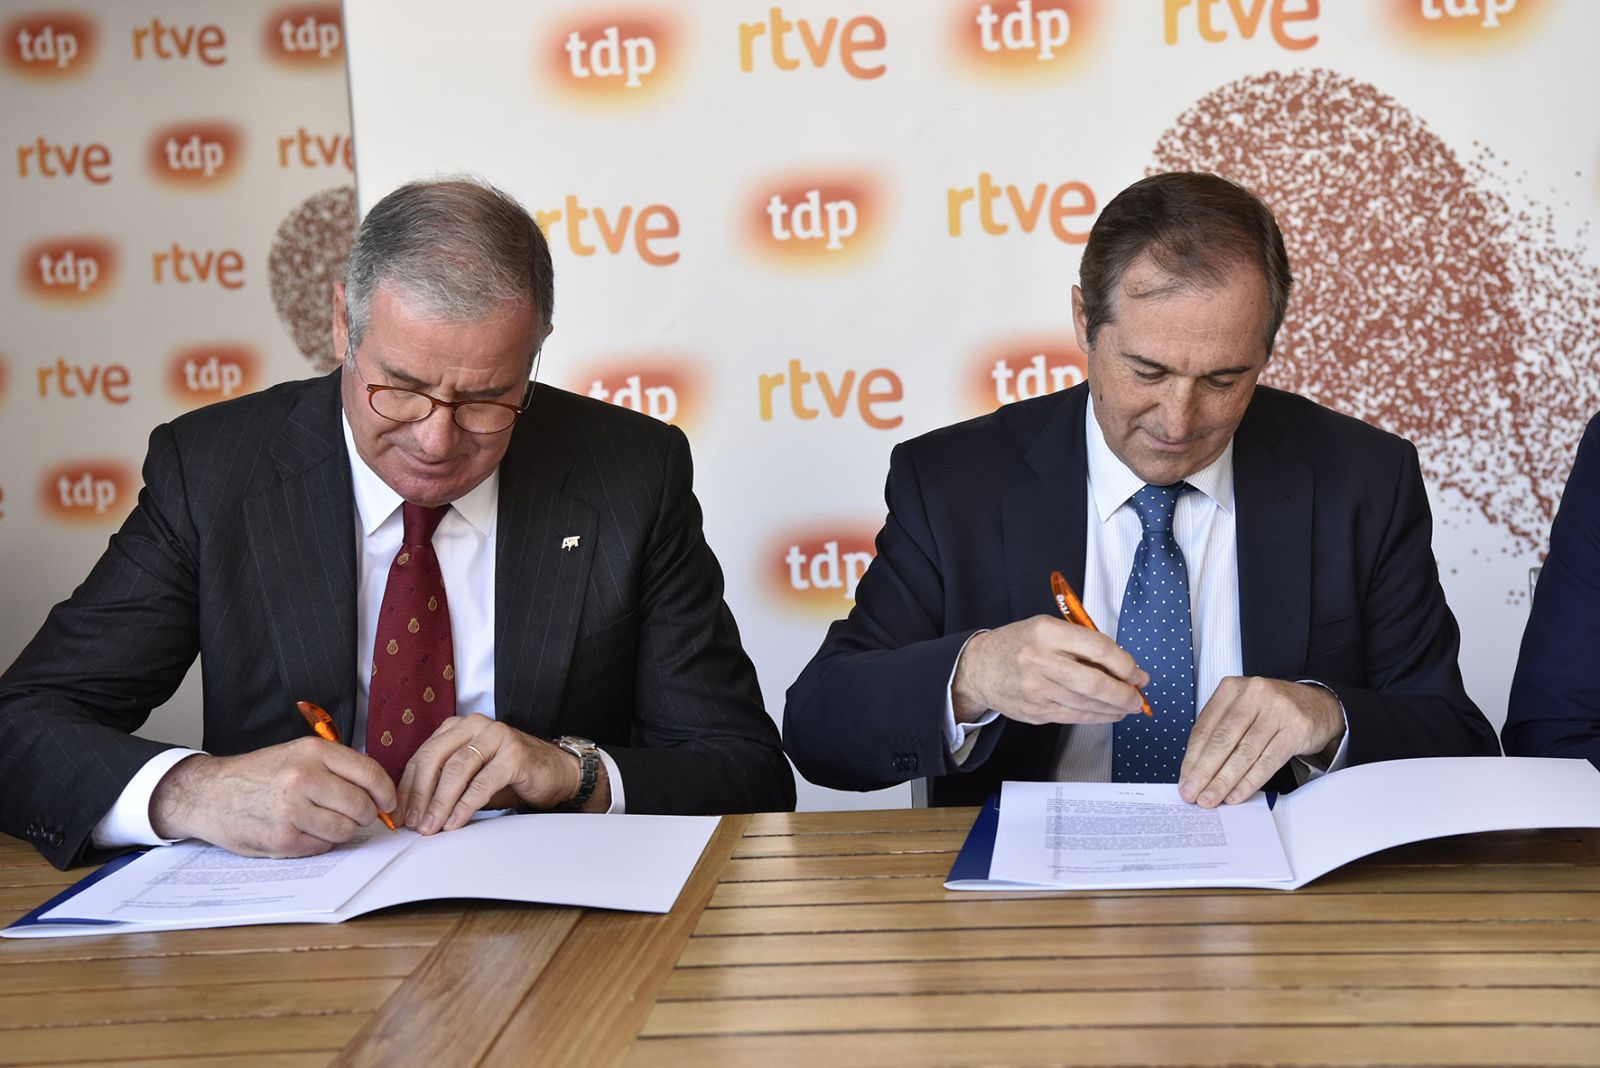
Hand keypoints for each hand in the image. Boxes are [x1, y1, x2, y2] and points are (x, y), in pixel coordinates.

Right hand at [149, 739, 397, 856]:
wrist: (210, 793)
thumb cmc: (259, 774)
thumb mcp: (297, 753)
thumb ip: (336, 767)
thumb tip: (377, 791)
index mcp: (313, 752)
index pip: (370, 774)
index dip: (386, 792)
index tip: (388, 801)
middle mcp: (304, 778)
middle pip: (361, 805)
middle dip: (364, 814)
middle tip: (356, 815)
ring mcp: (292, 810)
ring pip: (345, 830)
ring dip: (342, 830)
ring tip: (324, 821)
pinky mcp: (282, 838)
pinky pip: (322, 846)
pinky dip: (320, 842)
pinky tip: (303, 831)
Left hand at [396, 714, 609, 833]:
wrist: (556, 774)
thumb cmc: (509, 775)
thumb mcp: (470, 776)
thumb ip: (443, 784)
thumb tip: (412, 811)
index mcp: (457, 727)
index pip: (422, 757)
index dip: (407, 788)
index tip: (399, 815)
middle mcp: (474, 725)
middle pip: (435, 759)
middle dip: (420, 796)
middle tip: (414, 824)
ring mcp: (496, 736)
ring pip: (456, 769)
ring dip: (440, 803)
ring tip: (431, 827)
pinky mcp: (514, 753)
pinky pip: (482, 782)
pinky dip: (465, 805)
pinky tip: (455, 822)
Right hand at [951, 616, 1149, 725]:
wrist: (979, 668)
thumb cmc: (1018, 644)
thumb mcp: (1048, 629)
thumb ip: (1084, 644)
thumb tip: (1125, 667)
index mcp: (1046, 632)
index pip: (1098, 648)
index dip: (1124, 663)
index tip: (1134, 671)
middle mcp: (1040, 661)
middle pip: (1095, 683)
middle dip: (1124, 693)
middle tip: (1137, 696)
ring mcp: (1037, 689)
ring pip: (1088, 704)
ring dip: (1115, 708)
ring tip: (1128, 705)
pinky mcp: (1036, 711)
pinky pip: (1075, 717)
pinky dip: (1097, 716)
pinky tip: (1108, 713)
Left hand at [1179, 677, 1343, 807]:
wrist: (1318, 705)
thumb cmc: (1272, 710)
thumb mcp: (1242, 710)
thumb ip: (1219, 733)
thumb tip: (1195, 769)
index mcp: (1231, 688)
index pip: (1204, 727)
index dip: (1191, 758)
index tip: (1184, 779)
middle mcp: (1253, 694)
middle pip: (1222, 740)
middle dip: (1204, 772)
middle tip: (1192, 793)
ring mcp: (1277, 710)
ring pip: (1244, 753)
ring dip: (1224, 781)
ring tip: (1211, 798)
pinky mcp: (1296, 728)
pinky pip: (1268, 761)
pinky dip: (1249, 781)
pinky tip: (1237, 794)